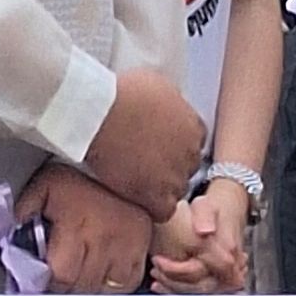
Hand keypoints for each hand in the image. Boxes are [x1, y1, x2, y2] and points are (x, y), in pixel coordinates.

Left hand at [17, 159, 154, 293]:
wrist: (123, 162)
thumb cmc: (81, 176)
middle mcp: (104, 240)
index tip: (41, 279)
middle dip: (65, 288)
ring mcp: (126, 247)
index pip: (62, 276)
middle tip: (57, 278)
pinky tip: (101, 275)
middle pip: (82, 288)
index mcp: (77, 226)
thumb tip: (13, 227)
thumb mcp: (46, 184)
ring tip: (78, 277)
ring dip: (88, 289)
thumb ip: (26, 206)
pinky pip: (128, 284)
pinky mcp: (142, 249)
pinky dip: (113, 286)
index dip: (48, 283)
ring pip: (104, 290)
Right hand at [82, 67, 207, 218]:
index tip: (154, 147)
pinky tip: (134, 197)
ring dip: (158, 189)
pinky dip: (150, 207)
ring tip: (133, 181)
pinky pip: (162, 211)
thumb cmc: (122, 92)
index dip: (172, 147)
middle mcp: (191, 152)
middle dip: (167, 168)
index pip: (192, 144)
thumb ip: (170, 101)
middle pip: (185, 168)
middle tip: (140, 165)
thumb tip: (166, 104)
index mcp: (194, 126)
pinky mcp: (158, 196)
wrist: (101, 113)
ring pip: (175, 191)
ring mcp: (176, 176)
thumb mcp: (157, 84)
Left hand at [151, 185, 253, 292]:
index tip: (157, 260)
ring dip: (176, 290)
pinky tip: (164, 287)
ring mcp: (226, 276)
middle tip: (155, 271)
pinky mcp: (220, 280)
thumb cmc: (215, 209)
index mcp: (224, 252)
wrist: (227, 212)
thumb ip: (206, 216)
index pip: (198, 271)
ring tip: (157, 281)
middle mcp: (228, 268)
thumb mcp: (207, 206)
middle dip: (173, 283)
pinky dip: (182, 291)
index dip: (175, 270)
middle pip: (200, 288)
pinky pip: (202, 292)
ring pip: (200, 293)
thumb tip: (205, 230)